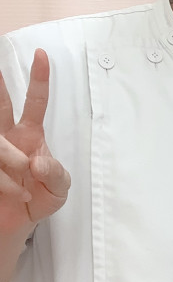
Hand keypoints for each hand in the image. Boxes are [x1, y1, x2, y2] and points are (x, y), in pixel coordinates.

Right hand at [0, 49, 69, 233]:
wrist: (15, 226)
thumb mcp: (58, 189)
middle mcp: (6, 136)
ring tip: (23, 188)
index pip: (35, 101)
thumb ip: (55, 175)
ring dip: (9, 160)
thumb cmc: (39, 200)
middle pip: (0, 106)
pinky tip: (15, 194)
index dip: (38, 79)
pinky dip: (5, 183)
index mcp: (29, 134)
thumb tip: (36, 163)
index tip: (42, 55)